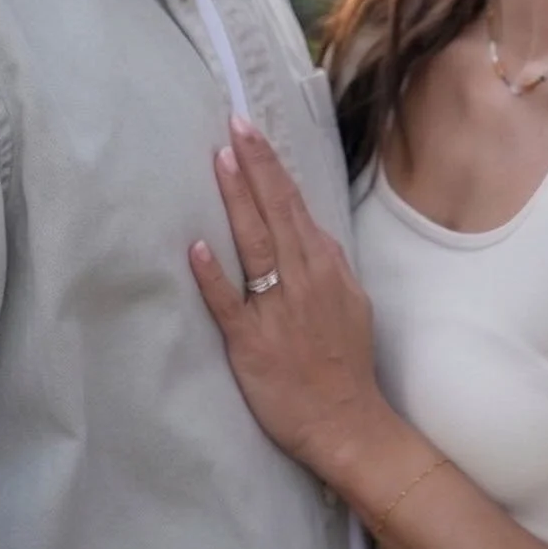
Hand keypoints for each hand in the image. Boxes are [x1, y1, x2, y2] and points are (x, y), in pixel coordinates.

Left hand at [190, 116, 387, 482]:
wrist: (348, 423)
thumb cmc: (345, 362)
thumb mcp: (351, 301)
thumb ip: (327, 262)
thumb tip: (307, 228)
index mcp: (325, 267)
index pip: (294, 204)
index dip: (270, 166)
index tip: (251, 130)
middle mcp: (302, 280)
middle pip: (275, 213)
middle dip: (255, 166)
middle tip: (234, 125)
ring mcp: (276, 310)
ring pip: (254, 245)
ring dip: (237, 202)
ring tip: (221, 162)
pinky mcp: (251, 344)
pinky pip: (229, 305)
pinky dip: (214, 276)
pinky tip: (197, 247)